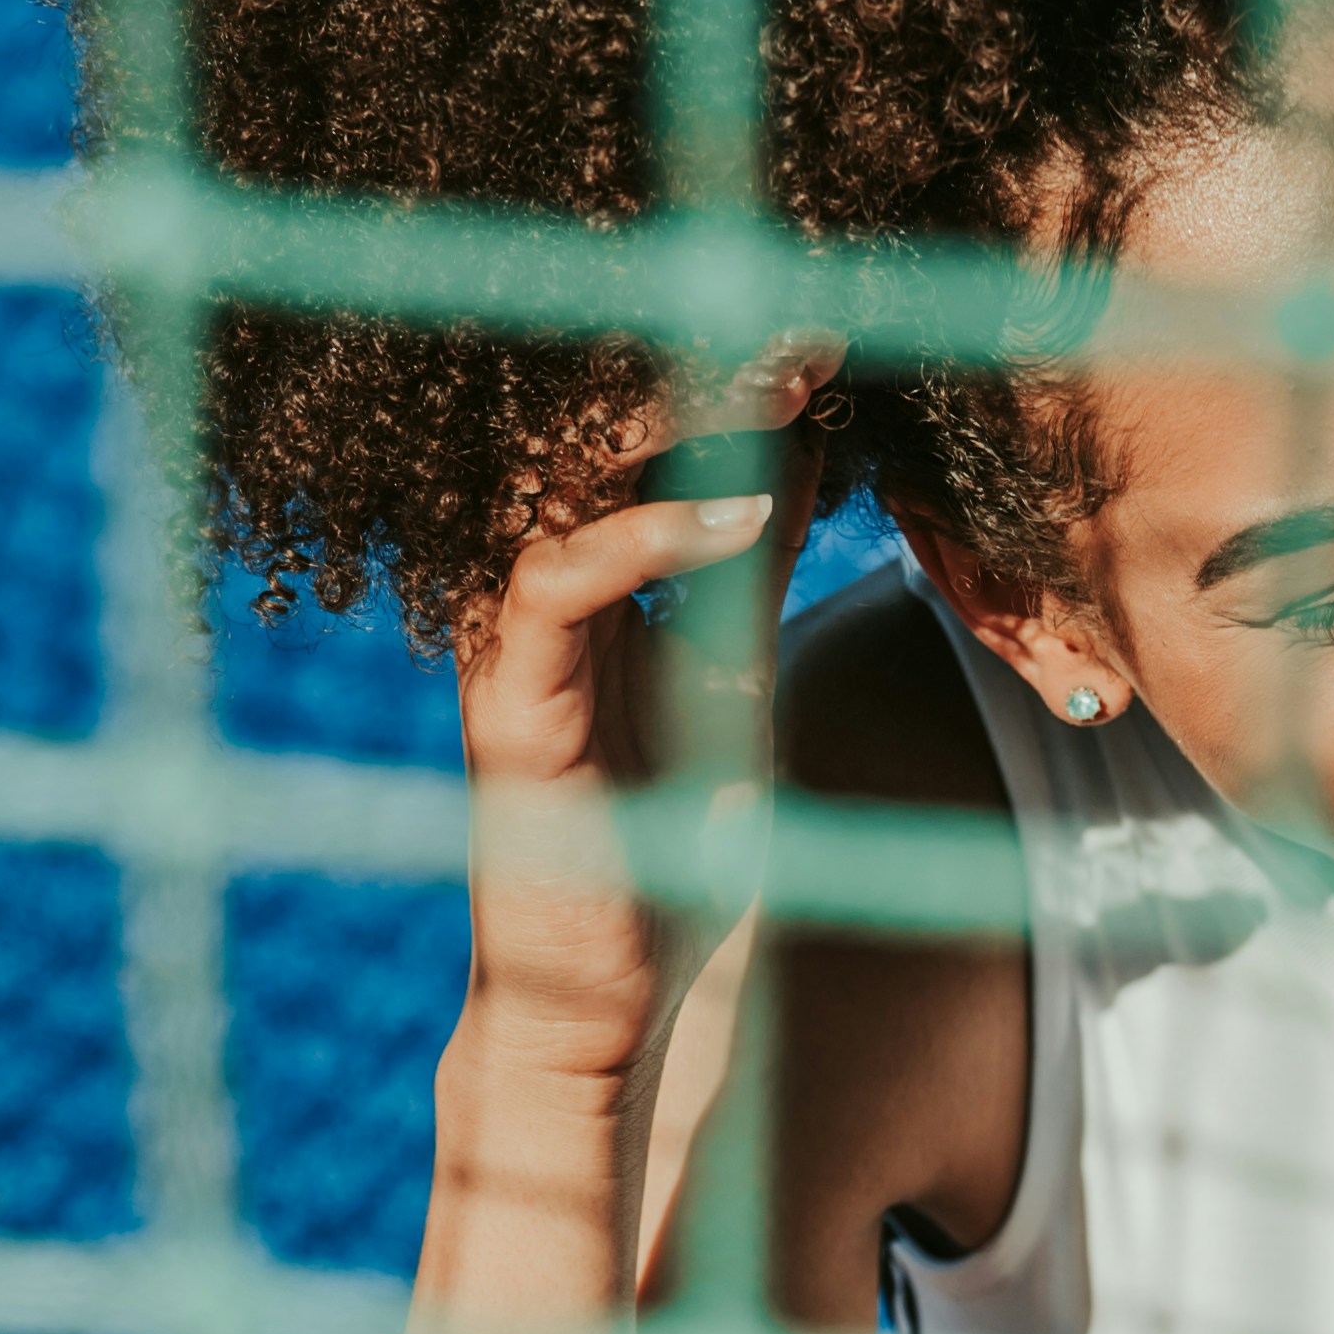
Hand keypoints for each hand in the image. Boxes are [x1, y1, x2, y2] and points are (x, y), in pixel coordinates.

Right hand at [454, 344, 834, 1097]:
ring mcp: (510, 647)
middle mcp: (530, 597)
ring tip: (782, 382)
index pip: (633, 441)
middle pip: (589, 436)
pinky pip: (557, 585)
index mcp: (580, 582)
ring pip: (558, 482)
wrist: (612, 1009)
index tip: (824, 333)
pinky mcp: (509, 709)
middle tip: (807, 324)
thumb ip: (747, 578)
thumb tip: (798, 459)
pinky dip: (648, 536)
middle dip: (695, 366)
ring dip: (671, 423)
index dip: (721, 377)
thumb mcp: (735, 685)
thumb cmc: (664, 858)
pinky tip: (743, 512)